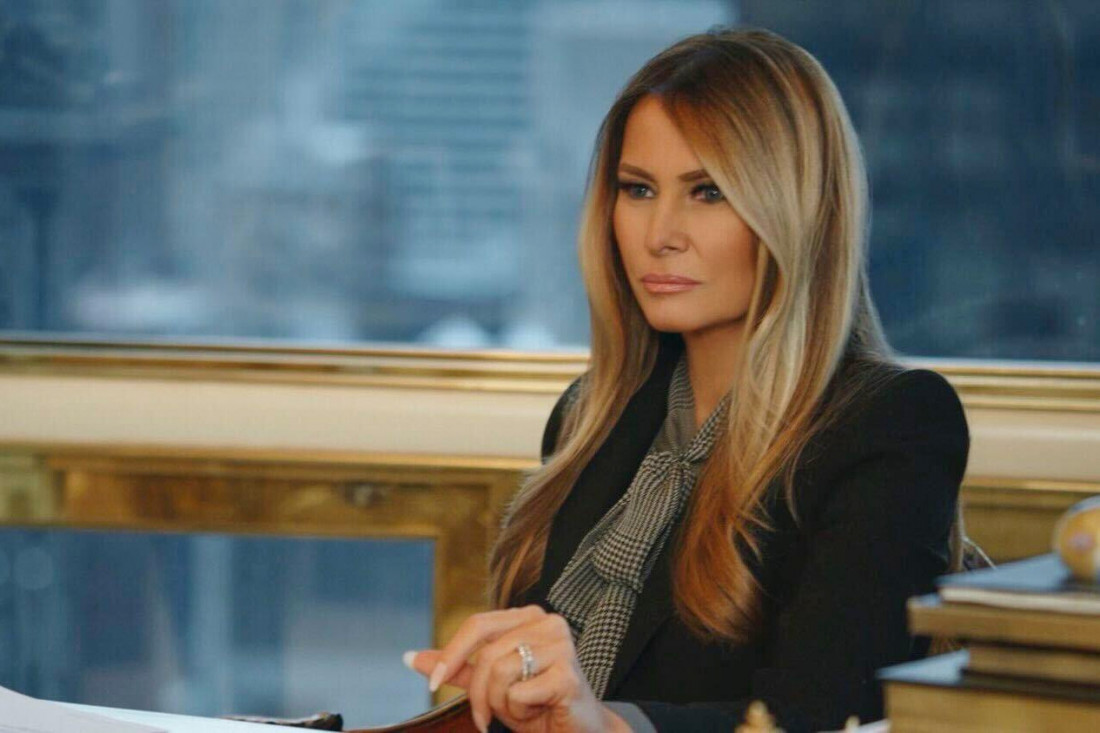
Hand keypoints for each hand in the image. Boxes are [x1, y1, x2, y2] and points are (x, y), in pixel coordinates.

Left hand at [404, 605, 629, 732]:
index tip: (434, 683)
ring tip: (521, 711)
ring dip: (500, 704)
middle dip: (477, 693)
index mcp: (528, 617)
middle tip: (484, 717)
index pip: (478, 624)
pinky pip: (519, 694)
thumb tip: (410, 657)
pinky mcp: (568, 674)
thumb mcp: (490, 685)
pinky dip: (520, 713)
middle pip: (486, 653)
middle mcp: (547, 622)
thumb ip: (457, 668)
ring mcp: (561, 645)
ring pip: (500, 673)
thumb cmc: (536, 705)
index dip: (451, 654)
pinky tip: (539, 713)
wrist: (577, 732)